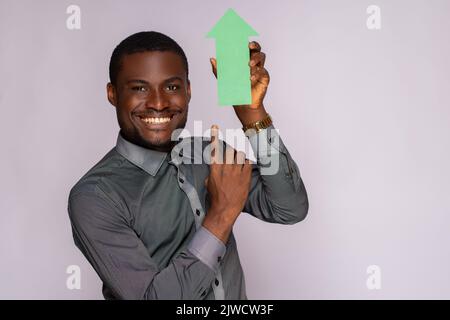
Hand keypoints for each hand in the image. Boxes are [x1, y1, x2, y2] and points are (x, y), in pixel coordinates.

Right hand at [202, 125, 252, 242]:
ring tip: (238, 167)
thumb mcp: (209, 183)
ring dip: (239, 158)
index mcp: (214, 169)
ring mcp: (236, 172)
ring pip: (240, 155)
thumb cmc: (216, 198)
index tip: (215, 127)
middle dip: (231, 153)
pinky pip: (248, 162)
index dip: (214, 137)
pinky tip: (245, 170)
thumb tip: (216, 166)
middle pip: (230, 150)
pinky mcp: (245, 177)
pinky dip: (247, 164)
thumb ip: (213, 172)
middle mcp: (225, 168)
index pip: (214, 150)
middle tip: (232, 160)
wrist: (224, 210)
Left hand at [210, 41, 269, 126]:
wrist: (242, 103)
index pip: (248, 48)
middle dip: (255, 46)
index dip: (248, 42)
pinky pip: (263, 72)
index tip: (244, 40)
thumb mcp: (224, 79)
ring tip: (249, 64)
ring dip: (256, 59)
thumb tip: (212, 59)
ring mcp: (260, 70)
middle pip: (257, 50)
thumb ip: (218, 69)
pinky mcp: (265, 78)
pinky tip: (250, 78)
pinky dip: (256, 73)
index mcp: (245, 60)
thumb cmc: (235, 89)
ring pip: (262, 58)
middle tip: (249, 46)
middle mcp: (254, 63)